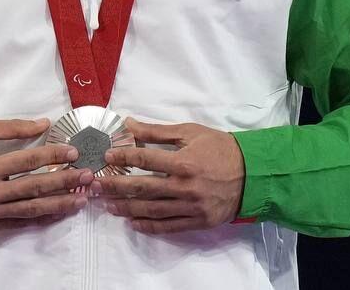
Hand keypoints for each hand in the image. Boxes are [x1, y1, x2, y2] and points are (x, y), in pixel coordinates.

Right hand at [0, 117, 93, 231]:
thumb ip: (12, 128)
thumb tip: (44, 124)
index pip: (29, 160)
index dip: (53, 155)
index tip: (74, 152)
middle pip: (35, 187)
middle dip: (64, 181)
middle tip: (87, 176)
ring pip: (31, 209)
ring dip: (59, 204)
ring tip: (80, 199)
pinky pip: (19, 223)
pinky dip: (40, 220)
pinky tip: (58, 214)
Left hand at [94, 117, 245, 233]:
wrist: (253, 174)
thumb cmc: (221, 148)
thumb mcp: (190, 132)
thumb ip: (158, 132)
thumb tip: (129, 124)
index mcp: (183, 161)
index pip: (144, 159)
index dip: (123, 157)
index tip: (107, 156)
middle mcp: (184, 186)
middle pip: (142, 187)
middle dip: (115, 186)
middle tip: (96, 186)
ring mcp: (190, 206)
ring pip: (151, 209)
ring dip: (126, 207)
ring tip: (108, 205)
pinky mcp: (197, 221)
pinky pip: (168, 226)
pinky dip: (148, 225)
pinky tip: (132, 222)